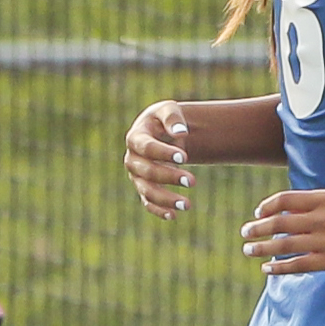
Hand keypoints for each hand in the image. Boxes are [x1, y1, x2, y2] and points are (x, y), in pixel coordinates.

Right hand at [124, 100, 195, 216]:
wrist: (159, 132)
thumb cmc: (164, 120)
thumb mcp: (168, 109)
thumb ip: (173, 117)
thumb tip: (181, 132)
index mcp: (135, 138)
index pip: (146, 148)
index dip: (163, 153)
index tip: (184, 157)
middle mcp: (132, 159)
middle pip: (147, 172)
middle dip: (169, 177)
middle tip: (192, 181)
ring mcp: (136, 176)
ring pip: (147, 191)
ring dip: (166, 199)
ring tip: (187, 205)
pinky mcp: (143, 188)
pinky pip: (147, 202)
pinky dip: (159, 210)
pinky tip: (173, 215)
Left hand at [241, 189, 324, 274]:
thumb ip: (318, 204)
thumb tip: (290, 211)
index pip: (286, 200)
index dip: (267, 206)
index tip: (258, 212)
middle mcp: (323, 218)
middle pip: (279, 222)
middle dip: (257, 227)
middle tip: (244, 232)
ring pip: (284, 244)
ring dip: (262, 247)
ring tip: (248, 250)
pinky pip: (298, 264)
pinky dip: (279, 267)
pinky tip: (267, 269)